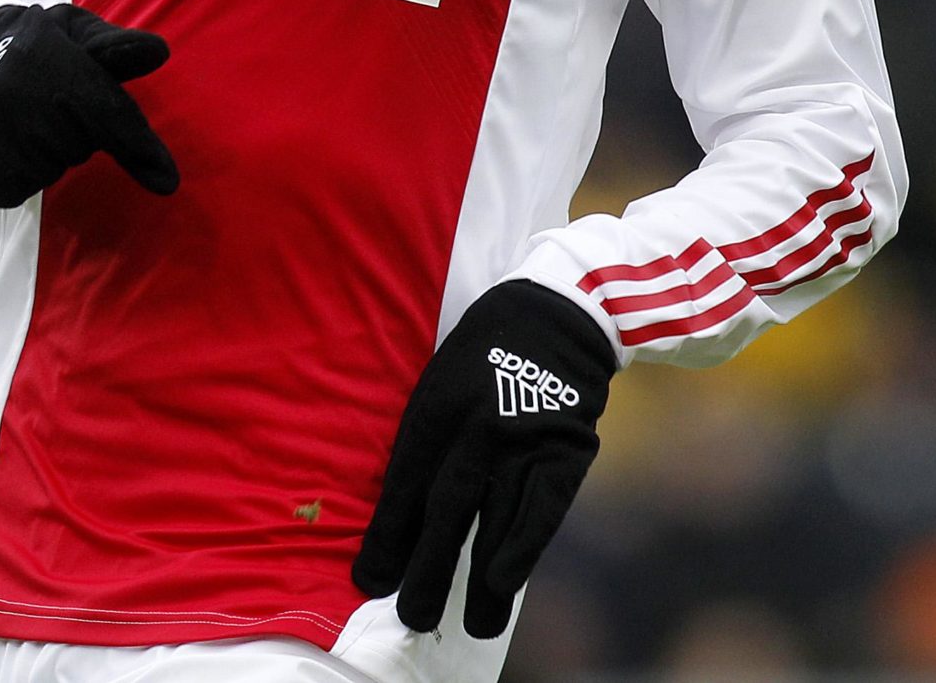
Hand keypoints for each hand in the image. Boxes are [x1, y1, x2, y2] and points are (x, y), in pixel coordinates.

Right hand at [0, 2, 174, 205]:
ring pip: (50, 169)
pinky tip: (10, 143)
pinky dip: (22, 173)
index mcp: (47, 58)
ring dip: (50, 153)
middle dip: (81, 133)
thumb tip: (159, 52)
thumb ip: (117, 46)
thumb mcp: (76, 32)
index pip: (106, 113)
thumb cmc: (37, 46)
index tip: (167, 181)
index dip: (138, 147)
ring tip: (29, 121)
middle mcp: (14, 96)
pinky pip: (18, 188)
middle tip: (56, 106)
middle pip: (80, 146)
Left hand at [354, 280, 616, 637]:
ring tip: (470, 624)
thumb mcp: (438, 386)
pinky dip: (525, 546)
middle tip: (412, 617)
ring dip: (481, 577)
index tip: (370, 583)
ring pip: (496, 518)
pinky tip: (507, 580)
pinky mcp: (565, 448)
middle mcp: (476, 426)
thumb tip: (402, 521)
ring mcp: (523, 438)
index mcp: (434, 408)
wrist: (556, 312)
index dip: (387, 538)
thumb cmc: (482, 357)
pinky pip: (543, 507)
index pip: (404, 485)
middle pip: (446, 509)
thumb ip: (423, 447)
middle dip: (427, 569)